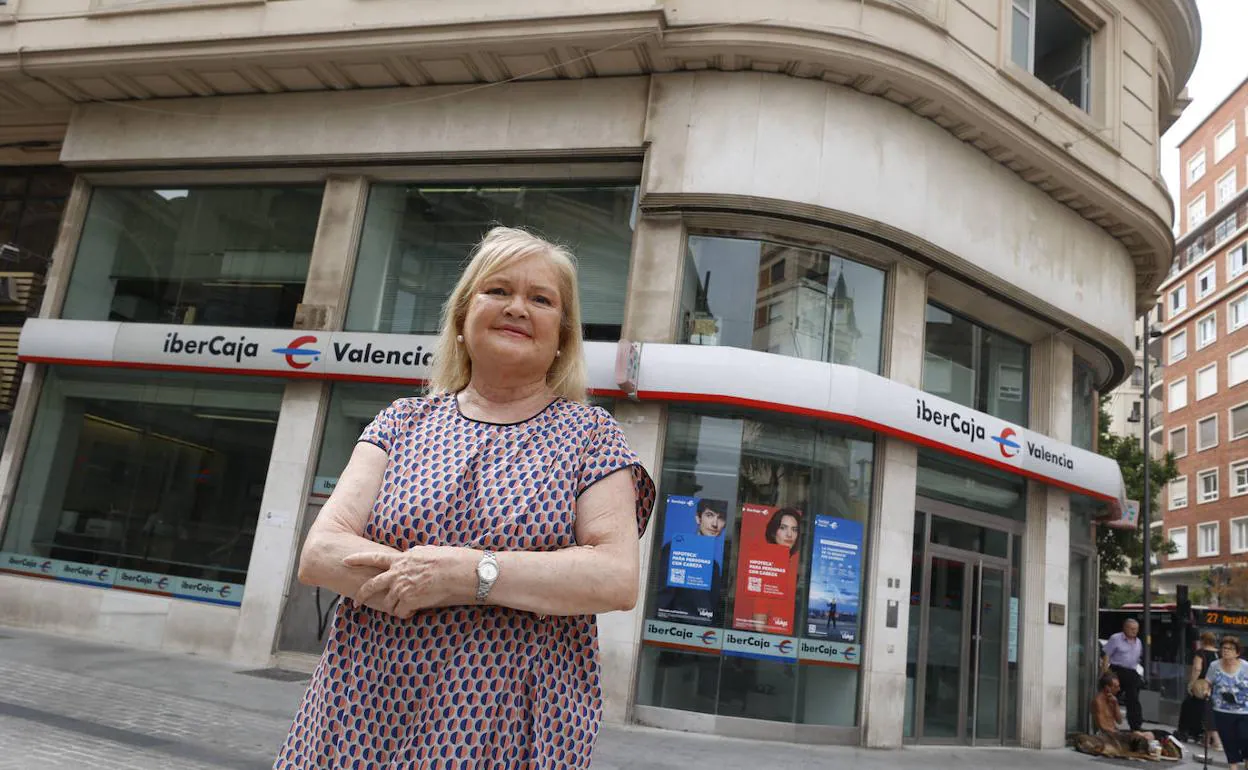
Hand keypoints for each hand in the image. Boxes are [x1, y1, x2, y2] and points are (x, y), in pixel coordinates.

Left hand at [342, 546, 470, 618]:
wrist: (459, 572)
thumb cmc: (450, 560)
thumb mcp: (428, 551)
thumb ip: (414, 555)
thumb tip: (410, 555)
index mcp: (402, 558)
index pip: (374, 557)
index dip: (358, 559)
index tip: (345, 560)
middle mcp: (398, 573)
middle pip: (371, 585)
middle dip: (361, 594)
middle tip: (356, 602)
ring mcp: (402, 587)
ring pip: (388, 603)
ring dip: (395, 607)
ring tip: (407, 607)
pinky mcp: (409, 600)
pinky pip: (400, 612)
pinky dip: (406, 613)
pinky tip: (415, 610)